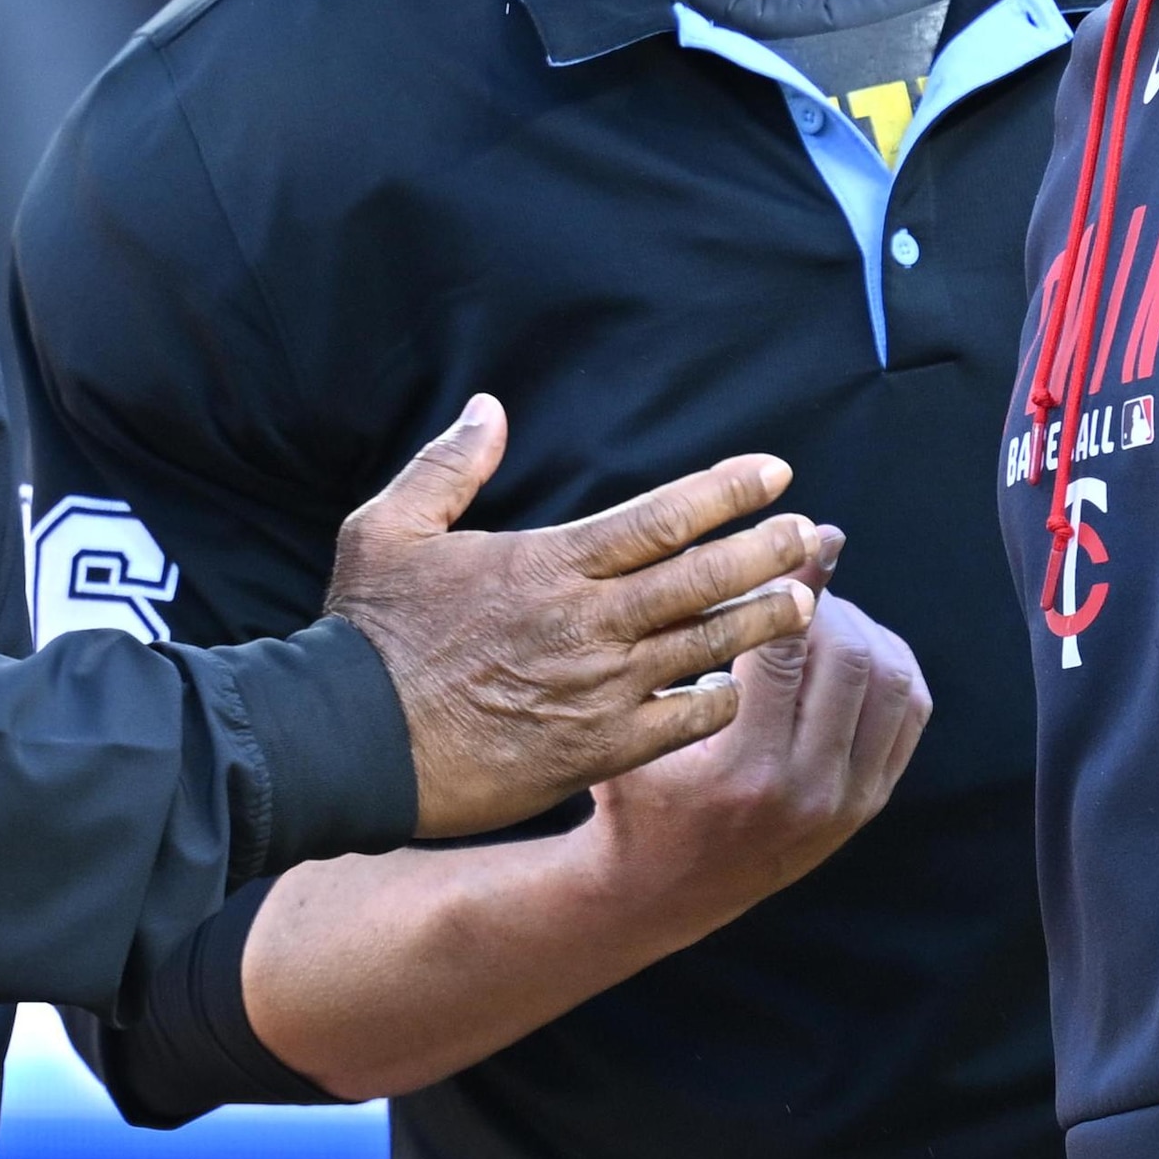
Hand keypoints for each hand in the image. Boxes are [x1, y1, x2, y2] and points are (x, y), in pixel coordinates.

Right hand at [326, 396, 822, 836]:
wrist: (345, 744)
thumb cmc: (366, 636)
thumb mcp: (386, 529)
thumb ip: (448, 467)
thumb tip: (489, 408)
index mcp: (548, 564)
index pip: (660, 517)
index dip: (725, 492)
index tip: (774, 474)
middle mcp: (587, 623)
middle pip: (701, 579)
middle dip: (766, 553)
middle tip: (813, 535)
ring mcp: (598, 690)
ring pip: (705, 648)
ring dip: (761, 622)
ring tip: (807, 603)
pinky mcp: (596, 750)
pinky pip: (682, 722)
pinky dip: (718, 701)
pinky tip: (739, 686)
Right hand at [580, 564, 929, 928]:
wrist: (663, 891)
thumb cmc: (636, 796)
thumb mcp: (636, 730)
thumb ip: (679, 655)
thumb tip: (733, 560)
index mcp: (740, 770)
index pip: (786, 650)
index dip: (791, 584)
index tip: (787, 543)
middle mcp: (804, 791)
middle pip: (850, 657)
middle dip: (827, 602)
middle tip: (795, 578)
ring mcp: (845, 803)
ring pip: (891, 681)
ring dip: (862, 629)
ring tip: (818, 613)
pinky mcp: (866, 805)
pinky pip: (907, 713)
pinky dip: (888, 664)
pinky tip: (848, 646)